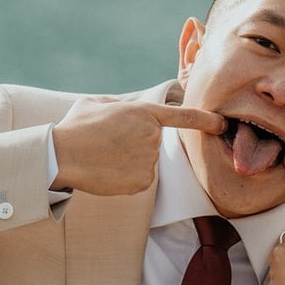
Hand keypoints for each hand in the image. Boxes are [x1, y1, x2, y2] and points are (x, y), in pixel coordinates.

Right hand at [50, 99, 225, 195]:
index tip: (222, 123)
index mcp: (143, 113)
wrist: (62, 154)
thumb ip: (117, 106)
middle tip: (107, 145)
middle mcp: (151, 136)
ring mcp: (149, 160)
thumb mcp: (95, 104)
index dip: (206, 120)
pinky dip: (125, 179)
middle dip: (133, 146)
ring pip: (144, 163)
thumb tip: (119, 111)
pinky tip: (107, 172)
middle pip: (151, 144)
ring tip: (103, 157)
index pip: (184, 117)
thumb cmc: (75, 127)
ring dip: (127, 162)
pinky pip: (139, 180)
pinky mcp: (143, 181)